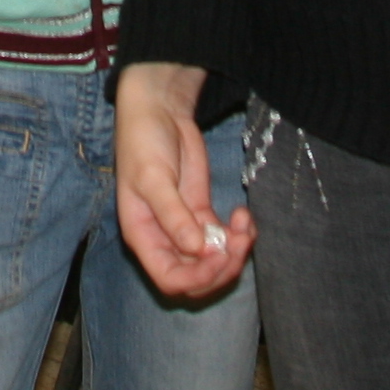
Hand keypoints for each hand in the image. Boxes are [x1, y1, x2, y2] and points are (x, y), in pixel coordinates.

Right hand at [116, 62, 252, 298]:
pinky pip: (224, 238)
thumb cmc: (143, 143)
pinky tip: (244, 216)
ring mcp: (185, 228)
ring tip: (246, 226)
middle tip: (240, 241)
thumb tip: (197, 250)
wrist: (159, 111)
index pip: (170, 278)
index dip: (196, 276)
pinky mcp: (202, 214)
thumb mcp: (153, 178)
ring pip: (213, 260)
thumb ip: (173, 215)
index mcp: (144, 237)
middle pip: (196, 276)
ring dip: (234, 251)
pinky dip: (238, 235)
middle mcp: (164, 240)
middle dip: (221, 267)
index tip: (218, 255)